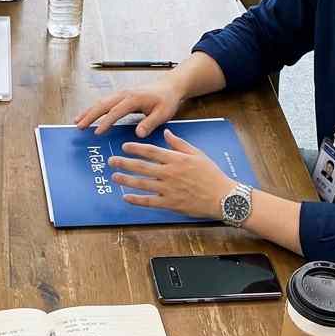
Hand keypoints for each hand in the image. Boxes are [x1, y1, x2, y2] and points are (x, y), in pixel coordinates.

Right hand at [73, 76, 186, 136]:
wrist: (170, 86)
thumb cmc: (166, 100)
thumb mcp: (163, 113)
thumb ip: (150, 123)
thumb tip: (138, 134)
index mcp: (134, 98)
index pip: (116, 111)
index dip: (106, 122)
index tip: (97, 132)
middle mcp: (124, 94)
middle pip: (102, 104)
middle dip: (89, 115)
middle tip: (79, 126)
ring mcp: (121, 94)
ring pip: (100, 102)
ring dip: (88, 111)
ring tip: (76, 122)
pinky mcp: (121, 96)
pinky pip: (104, 102)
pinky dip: (94, 108)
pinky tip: (87, 115)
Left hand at [108, 129, 234, 219]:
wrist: (223, 197)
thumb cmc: (212, 174)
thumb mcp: (197, 154)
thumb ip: (179, 143)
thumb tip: (166, 132)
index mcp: (176, 159)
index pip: (151, 151)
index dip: (135, 148)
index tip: (124, 146)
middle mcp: (170, 173)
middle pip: (142, 166)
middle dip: (124, 163)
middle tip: (111, 161)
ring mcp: (169, 189)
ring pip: (142, 183)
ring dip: (126, 180)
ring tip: (115, 176)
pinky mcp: (170, 203)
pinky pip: (149, 201)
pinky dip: (136, 199)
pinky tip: (126, 197)